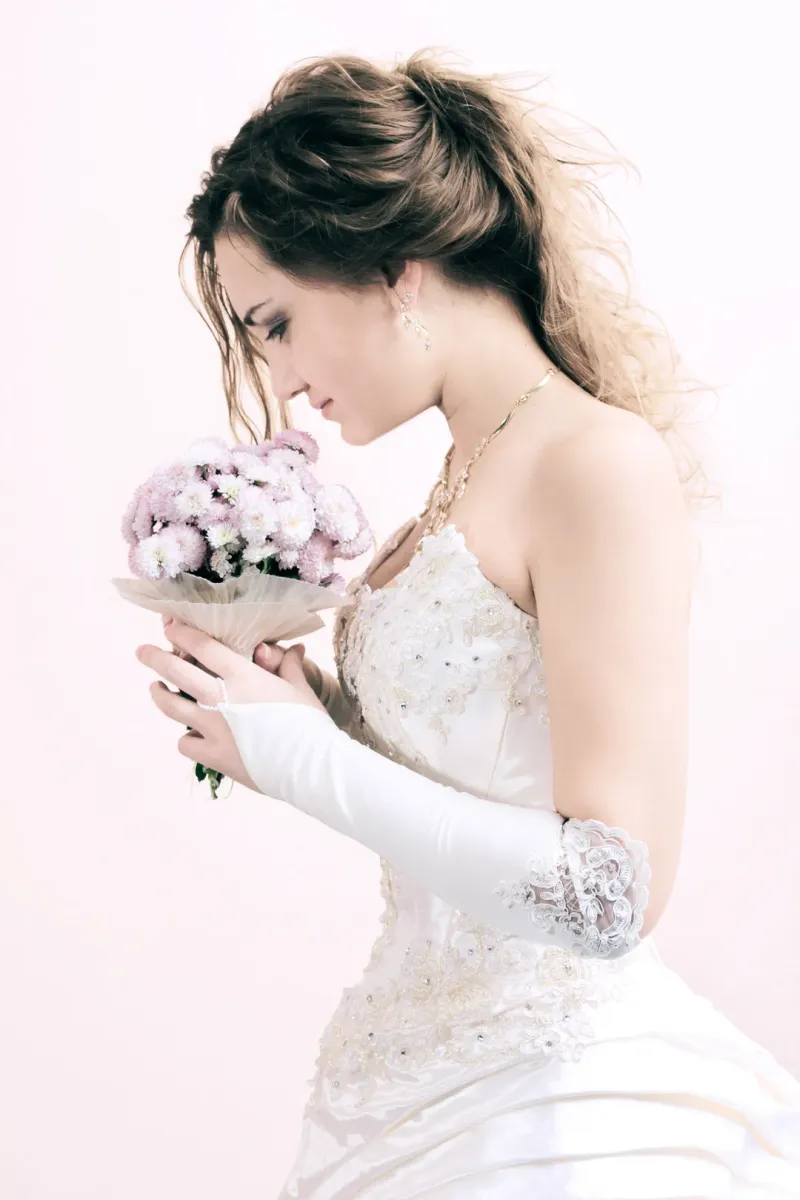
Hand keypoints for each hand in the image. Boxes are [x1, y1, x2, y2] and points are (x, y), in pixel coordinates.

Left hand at [135, 617, 330, 790]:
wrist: (309, 768)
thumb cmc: (309, 724)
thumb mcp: (301, 690)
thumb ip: (290, 666)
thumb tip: (295, 648)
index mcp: (242, 677)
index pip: (202, 646)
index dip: (182, 633)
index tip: (169, 626)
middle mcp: (220, 698)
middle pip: (175, 671)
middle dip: (153, 658)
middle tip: (141, 651)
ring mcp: (213, 728)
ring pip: (170, 706)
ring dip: (159, 694)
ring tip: (155, 689)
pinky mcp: (213, 755)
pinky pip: (185, 743)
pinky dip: (187, 737)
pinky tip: (191, 735)